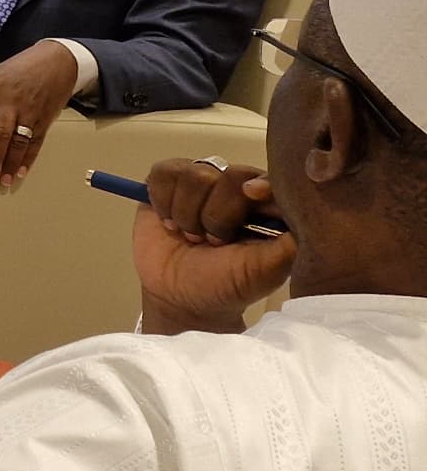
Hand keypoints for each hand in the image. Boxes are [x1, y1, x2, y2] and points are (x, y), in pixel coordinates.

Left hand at [0, 42, 80, 189]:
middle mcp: (12, 103)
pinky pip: (36, 142)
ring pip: (20, 141)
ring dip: (12, 162)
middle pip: (1, 132)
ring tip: (5, 180)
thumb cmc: (20, 67)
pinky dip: (29, 158)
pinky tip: (22, 172)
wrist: (58, 61)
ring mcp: (30, 112)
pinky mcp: (45, 119)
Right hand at [132, 158, 295, 334]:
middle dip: (217, 214)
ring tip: (191, 237)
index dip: (261, 182)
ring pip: (193, 174)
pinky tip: (170, 223)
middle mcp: (234, 188)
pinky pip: (163, 173)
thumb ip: (289, 243)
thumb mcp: (266, 271)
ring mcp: (199, 183)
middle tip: (214, 242)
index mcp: (265, 207)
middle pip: (228, 175)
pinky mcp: (165, 183)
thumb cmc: (226, 285)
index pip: (270, 177)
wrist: (178, 298)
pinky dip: (163, 201)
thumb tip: (308, 218)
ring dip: (188, 213)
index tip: (251, 194)